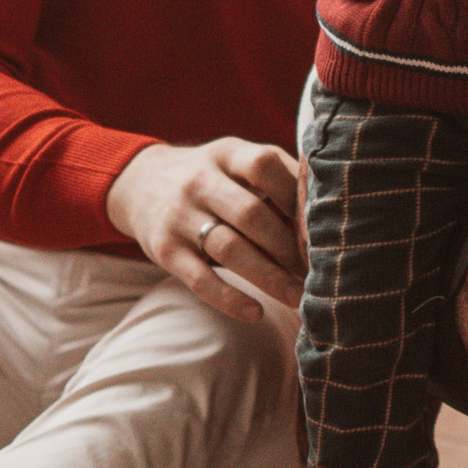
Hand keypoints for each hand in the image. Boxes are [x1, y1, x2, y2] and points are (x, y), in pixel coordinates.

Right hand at [104, 138, 303, 322]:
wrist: (139, 184)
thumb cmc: (210, 176)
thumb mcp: (235, 159)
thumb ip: (276, 174)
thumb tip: (329, 207)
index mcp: (226, 154)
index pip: (264, 166)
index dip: (295, 194)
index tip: (320, 225)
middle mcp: (199, 181)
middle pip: (250, 214)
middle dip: (287, 247)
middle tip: (317, 271)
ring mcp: (179, 216)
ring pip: (228, 249)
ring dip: (268, 277)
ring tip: (298, 297)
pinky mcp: (164, 250)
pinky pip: (199, 279)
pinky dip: (229, 298)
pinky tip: (256, 312)